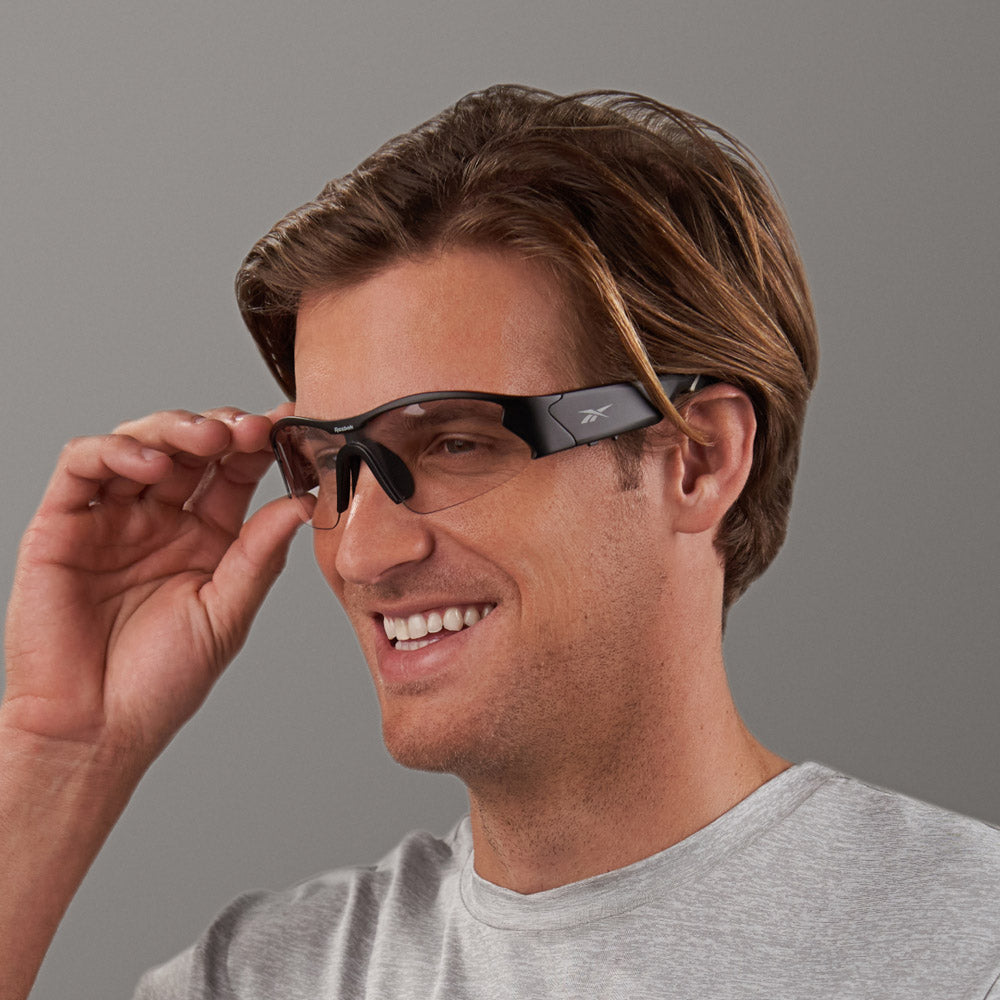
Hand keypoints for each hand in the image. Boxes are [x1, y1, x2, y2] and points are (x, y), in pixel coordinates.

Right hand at [2, 405, 302, 775]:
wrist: (94, 730)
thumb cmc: (161, 683)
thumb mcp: (227, 614)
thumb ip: (260, 554)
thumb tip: (303, 502)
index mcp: (207, 538)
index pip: (236, 472)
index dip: (261, 444)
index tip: (291, 424)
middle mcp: (162, 521)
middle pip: (192, 448)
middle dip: (224, 428)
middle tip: (251, 428)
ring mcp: (113, 518)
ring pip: (141, 443)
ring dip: (176, 428)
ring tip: (209, 438)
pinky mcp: (63, 524)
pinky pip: (83, 467)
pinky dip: (115, 451)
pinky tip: (152, 463)